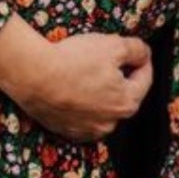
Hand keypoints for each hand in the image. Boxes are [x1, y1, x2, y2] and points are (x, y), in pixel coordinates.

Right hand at [19, 32, 153, 143]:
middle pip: (123, 95)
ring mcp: (88, 130)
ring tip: (85, 73)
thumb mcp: (112, 45)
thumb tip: (144, 54)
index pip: (145, 79)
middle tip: (105, 58)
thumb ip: (136, 49)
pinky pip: (82, 117)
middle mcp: (111, 123)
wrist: (33, 76)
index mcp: (127, 102)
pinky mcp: (67, 132)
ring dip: (100, 93)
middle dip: (119, 77)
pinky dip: (81, 104)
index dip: (142, 60)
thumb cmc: (74, 60)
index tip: (135, 51)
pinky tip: (71, 88)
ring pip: (103, 108)